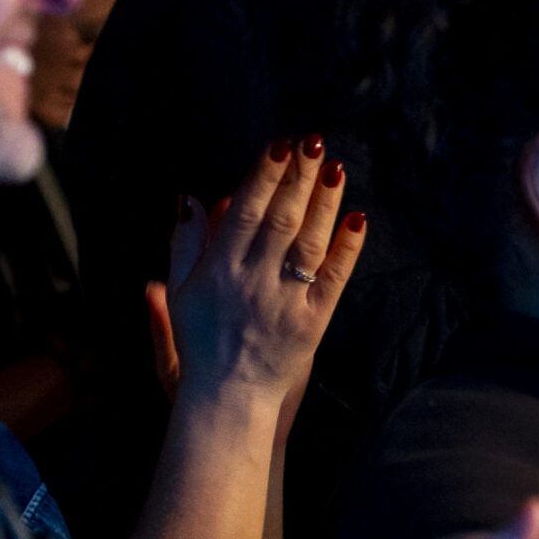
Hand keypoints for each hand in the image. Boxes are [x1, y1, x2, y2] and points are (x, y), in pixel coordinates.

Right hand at [147, 138, 367, 423]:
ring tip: (335, 167)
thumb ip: (184, 244)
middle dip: (298, 177)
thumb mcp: (181, 292)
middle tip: (313, 140)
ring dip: (324, 203)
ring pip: (309, 243)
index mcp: (219, 270)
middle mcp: (253, 281)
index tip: (278, 146)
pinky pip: (333, 280)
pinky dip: (347, 249)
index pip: (246, 212)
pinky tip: (357, 219)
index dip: (263, 176)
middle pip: (281, 219)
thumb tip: (188, 198)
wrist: (227, 398)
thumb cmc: (201, 343)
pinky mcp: (312, 323)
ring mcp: (285, 302)